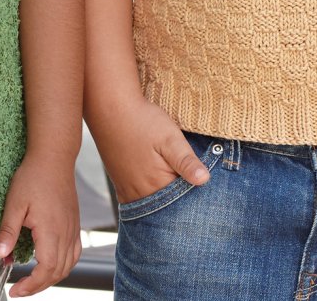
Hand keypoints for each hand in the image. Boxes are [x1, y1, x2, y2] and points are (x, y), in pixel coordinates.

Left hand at [0, 149, 80, 296]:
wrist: (54, 156)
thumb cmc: (34, 176)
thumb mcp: (14, 203)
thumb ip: (8, 231)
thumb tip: (0, 255)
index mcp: (51, 230)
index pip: (46, 269)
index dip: (31, 285)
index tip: (14, 289)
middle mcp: (66, 231)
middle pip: (58, 271)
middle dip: (39, 286)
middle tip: (20, 289)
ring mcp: (72, 226)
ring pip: (69, 263)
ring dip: (52, 277)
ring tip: (34, 279)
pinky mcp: (73, 221)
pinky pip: (75, 251)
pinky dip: (64, 264)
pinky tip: (51, 262)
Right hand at [91, 95, 209, 203]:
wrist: (111, 110)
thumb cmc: (143, 122)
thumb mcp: (170, 137)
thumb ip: (186, 161)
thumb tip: (204, 181)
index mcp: (157, 185)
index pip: (184, 201)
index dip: (197, 191)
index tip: (206, 179)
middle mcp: (141, 195)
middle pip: (169, 206)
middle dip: (182, 196)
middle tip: (189, 174)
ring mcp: (128, 191)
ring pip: (154, 203)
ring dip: (166, 196)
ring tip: (173, 175)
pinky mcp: (120, 185)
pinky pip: (139, 199)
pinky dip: (151, 194)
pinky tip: (158, 181)